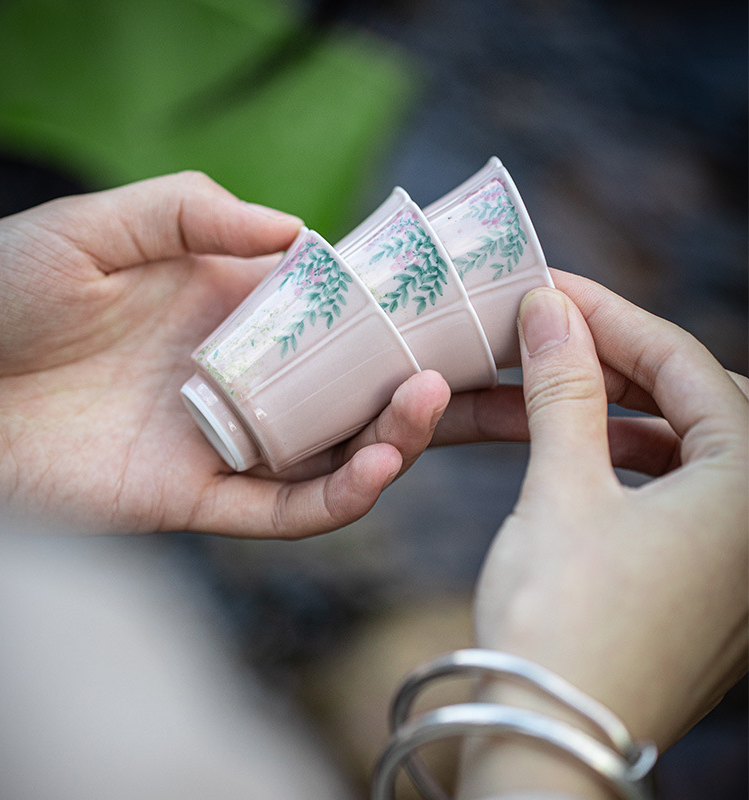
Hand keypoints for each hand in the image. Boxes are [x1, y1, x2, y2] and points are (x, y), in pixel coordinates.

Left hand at [0, 172, 449, 536]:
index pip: (347, 312)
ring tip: (434, 403)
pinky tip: (380, 466)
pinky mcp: (199, 500)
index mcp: (235, 308)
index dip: (411, 311)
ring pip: (342, 452)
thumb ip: (197, 214)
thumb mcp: (97, 226)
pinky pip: (289, 508)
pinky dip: (341, 494)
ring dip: (402, 436)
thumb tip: (301, 234)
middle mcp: (248, 377)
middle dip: (442, 386)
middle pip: (364, 388)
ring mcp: (230, 441)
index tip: (476, 303)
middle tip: (514, 375)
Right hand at [459, 274, 747, 797]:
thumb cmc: (562, 621)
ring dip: (622, 409)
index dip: (611, 317)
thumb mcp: (560, 489)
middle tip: (553, 330)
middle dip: (621, 359)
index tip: (551, 289)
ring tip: (556, 382)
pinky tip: (585, 448)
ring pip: (689, 448)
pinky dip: (632, 460)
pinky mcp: (708, 586)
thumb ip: (563, 391)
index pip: (685, 365)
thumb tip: (550, 312)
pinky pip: (681, 493)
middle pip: (698, 402)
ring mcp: (739, 560)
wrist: (549, 743)